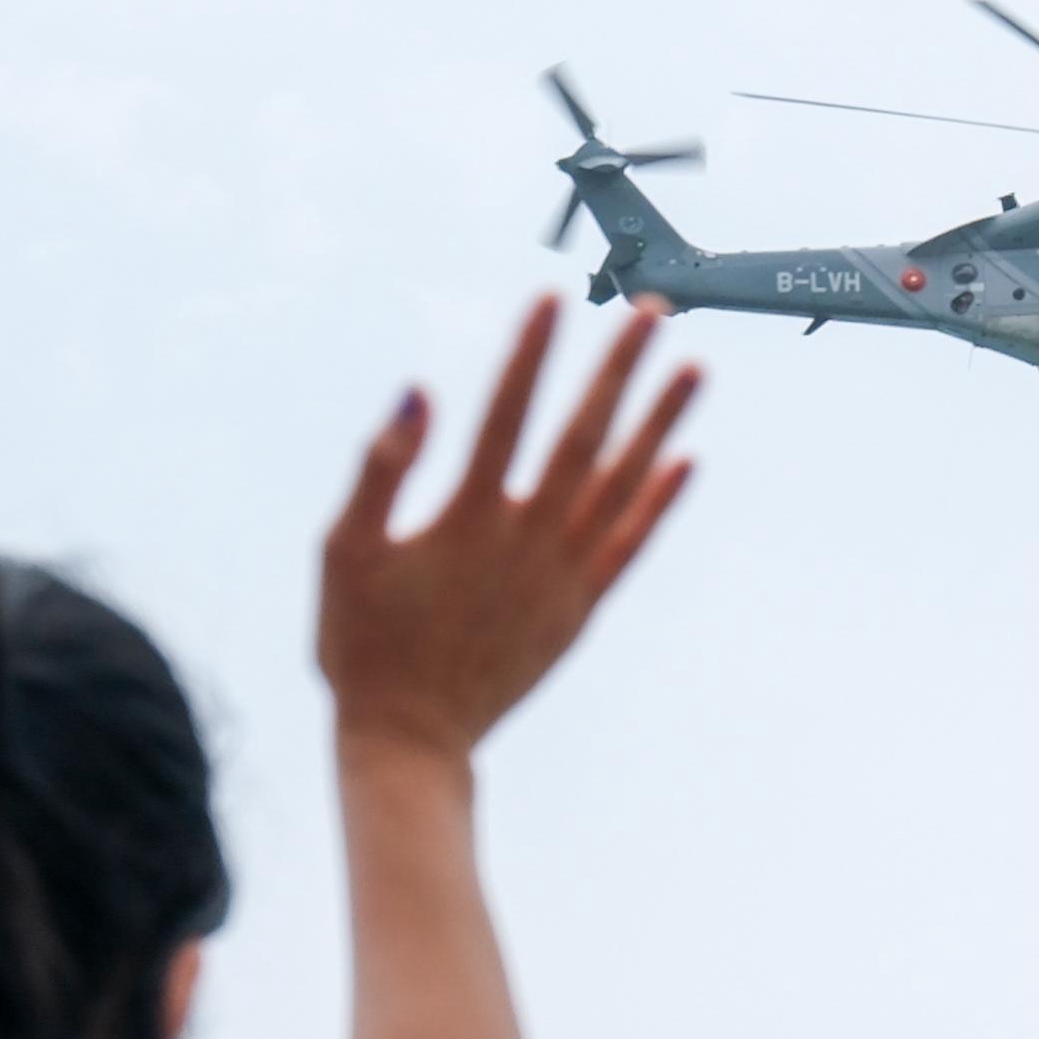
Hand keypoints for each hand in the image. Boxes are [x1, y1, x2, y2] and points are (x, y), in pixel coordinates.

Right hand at [319, 295, 698, 760]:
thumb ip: (381, 470)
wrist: (409, 740)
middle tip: (652, 312)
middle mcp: (527, 541)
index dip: (530, 354)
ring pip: (621, 485)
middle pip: (583, 438)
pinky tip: (685, 462)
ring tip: (694, 370)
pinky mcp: (578, 609)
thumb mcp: (344, 553)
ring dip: (659, 424)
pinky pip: (629, 546)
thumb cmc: (362, 644)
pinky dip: (657, 503)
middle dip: (618, 371)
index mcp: (468, 519)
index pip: (506, 415)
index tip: (551, 298)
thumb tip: (417, 393)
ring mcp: (562, 576)